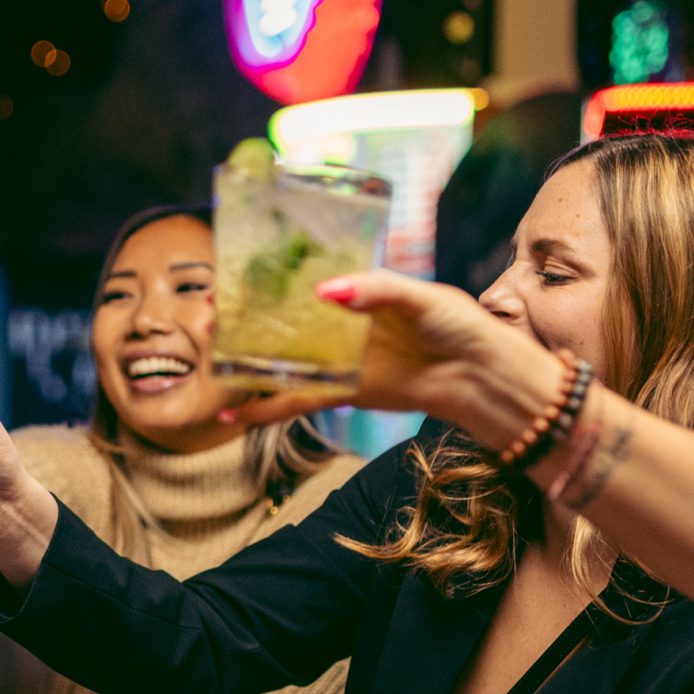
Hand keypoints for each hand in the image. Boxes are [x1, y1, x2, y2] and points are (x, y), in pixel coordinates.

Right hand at [233, 270, 557, 442]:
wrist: (487, 379)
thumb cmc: (464, 328)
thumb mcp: (422, 297)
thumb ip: (375, 290)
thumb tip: (325, 292)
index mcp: (360, 291)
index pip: (300, 280)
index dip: (263, 280)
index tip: (227, 277)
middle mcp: (343, 325)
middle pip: (281, 322)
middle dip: (241, 320)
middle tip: (207, 318)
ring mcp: (341, 360)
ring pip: (281, 361)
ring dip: (244, 362)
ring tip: (207, 358)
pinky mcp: (345, 394)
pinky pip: (296, 401)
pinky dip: (264, 410)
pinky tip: (232, 416)